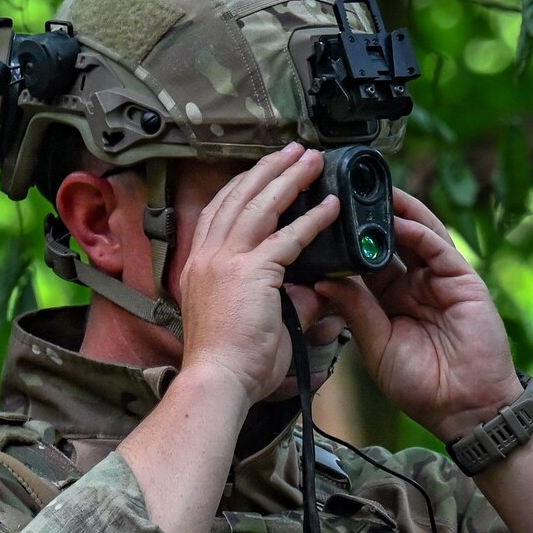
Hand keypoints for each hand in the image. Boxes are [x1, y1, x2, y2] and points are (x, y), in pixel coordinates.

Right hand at [174, 145, 340, 403]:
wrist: (217, 381)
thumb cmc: (232, 363)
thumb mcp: (253, 321)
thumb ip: (285, 300)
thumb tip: (316, 290)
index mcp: (200, 266)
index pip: (219, 212)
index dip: (243, 187)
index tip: (263, 172)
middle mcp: (208, 257)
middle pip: (237, 197)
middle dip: (268, 169)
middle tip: (293, 151)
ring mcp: (225, 262)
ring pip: (260, 205)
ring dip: (289, 178)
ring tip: (312, 160)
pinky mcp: (249, 273)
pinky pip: (287, 237)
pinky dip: (312, 219)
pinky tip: (331, 206)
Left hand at [317, 189, 524, 441]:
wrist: (465, 408)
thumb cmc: (422, 386)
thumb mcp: (377, 346)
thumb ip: (356, 310)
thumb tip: (323, 279)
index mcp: (391, 301)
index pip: (365, 261)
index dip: (347, 241)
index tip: (321, 221)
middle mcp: (415, 284)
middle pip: (390, 240)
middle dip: (369, 217)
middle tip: (342, 192)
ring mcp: (440, 280)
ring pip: (416, 234)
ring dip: (394, 212)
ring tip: (368, 191)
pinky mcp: (463, 280)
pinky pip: (438, 248)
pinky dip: (418, 231)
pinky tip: (397, 221)